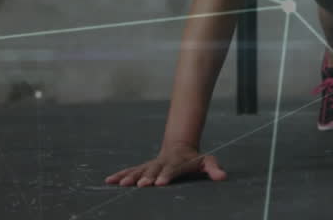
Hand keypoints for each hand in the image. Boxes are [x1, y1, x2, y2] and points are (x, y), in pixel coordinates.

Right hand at [105, 144, 227, 187]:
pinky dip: (120, 175)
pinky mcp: (143, 167)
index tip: (160, 182)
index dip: (167, 175)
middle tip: (141, 185)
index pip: (172, 170)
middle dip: (147, 177)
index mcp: (177, 163)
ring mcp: (152, 165)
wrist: (180, 147)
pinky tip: (109, 181)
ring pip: (140, 170)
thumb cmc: (194, 159)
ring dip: (131, 177)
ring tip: (122, 184)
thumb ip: (213, 169)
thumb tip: (223, 177)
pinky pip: (131, 170)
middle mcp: (162, 163)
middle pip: (154, 170)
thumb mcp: (207, 161)